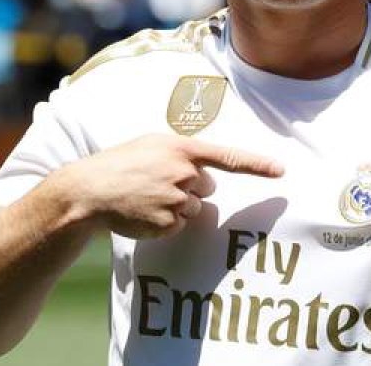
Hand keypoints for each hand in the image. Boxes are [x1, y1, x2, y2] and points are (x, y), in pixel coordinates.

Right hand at [54, 134, 282, 238]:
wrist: (89, 191)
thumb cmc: (120, 164)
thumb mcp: (152, 145)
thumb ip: (181, 154)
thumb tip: (204, 175)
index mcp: (181, 149)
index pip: (228, 157)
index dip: (257, 165)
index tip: (281, 171)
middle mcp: (183, 174)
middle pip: (208, 188)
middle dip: (190, 188)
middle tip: (158, 183)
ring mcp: (175, 200)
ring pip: (194, 209)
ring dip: (176, 206)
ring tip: (146, 197)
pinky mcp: (166, 223)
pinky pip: (178, 225)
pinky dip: (164, 222)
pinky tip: (143, 212)